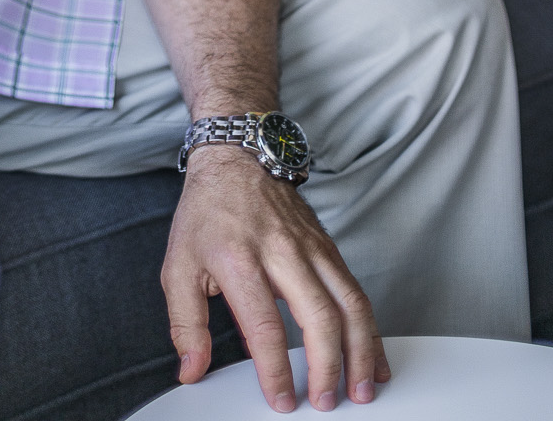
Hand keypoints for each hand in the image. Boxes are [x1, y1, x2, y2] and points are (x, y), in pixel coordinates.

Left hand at [162, 146, 388, 411]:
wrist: (235, 156)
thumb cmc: (206, 212)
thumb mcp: (178, 265)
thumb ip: (186, 324)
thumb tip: (192, 370)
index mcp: (239, 260)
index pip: (265, 326)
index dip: (276, 371)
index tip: (282, 400)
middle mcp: (281, 252)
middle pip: (319, 317)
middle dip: (327, 368)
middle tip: (325, 403)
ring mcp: (310, 248)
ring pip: (350, 304)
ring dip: (361, 353)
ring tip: (361, 390)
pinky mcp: (329, 247)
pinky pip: (357, 292)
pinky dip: (370, 330)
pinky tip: (373, 358)